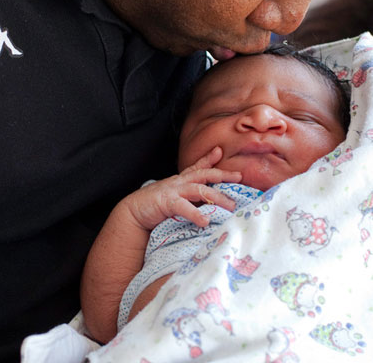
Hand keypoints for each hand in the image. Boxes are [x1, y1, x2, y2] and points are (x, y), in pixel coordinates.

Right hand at [119, 147, 239, 230]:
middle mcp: (179, 183)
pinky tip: (205, 222)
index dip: (209, 158)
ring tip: (230, 207)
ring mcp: (173, 191)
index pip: (197, 167)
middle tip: (239, 176)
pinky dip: (195, 214)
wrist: (133, 213)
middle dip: (222, 174)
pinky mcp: (166, 202)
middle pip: (204, 174)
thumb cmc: (155, 208)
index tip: (220, 150)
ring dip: (217, 197)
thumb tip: (209, 209)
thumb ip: (190, 200)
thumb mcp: (175, 200)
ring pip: (199, 190)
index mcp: (180, 182)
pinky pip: (184, 207)